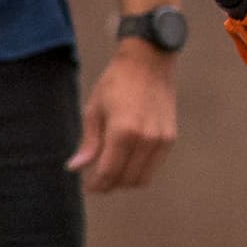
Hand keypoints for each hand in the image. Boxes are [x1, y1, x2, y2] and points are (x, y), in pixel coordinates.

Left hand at [72, 38, 176, 194]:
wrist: (148, 61)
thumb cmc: (116, 82)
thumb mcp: (94, 109)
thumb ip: (89, 143)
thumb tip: (75, 168)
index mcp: (123, 131)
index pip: (108, 173)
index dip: (95, 185)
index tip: (87, 186)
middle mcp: (145, 138)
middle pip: (126, 180)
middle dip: (109, 184)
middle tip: (96, 179)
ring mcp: (161, 139)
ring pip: (143, 178)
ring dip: (126, 180)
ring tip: (112, 168)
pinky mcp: (170, 137)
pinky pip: (154, 165)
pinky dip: (140, 168)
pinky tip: (127, 157)